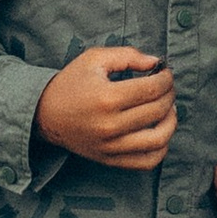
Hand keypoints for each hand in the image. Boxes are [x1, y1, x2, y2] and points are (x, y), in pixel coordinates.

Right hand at [36, 44, 178, 171]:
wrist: (45, 114)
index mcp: (107, 97)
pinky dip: (161, 148)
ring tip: (168, 109)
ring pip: (159, 139)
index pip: (153, 88)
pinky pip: (147, 162)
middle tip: (166, 87)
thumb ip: (127, 55)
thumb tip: (156, 63)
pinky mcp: (110, 159)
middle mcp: (110, 125)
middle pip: (158, 110)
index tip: (165, 73)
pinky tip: (159, 131)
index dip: (166, 78)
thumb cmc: (71, 83)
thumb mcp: (94, 59)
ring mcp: (111, 146)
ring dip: (171, 122)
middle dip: (169, 94)